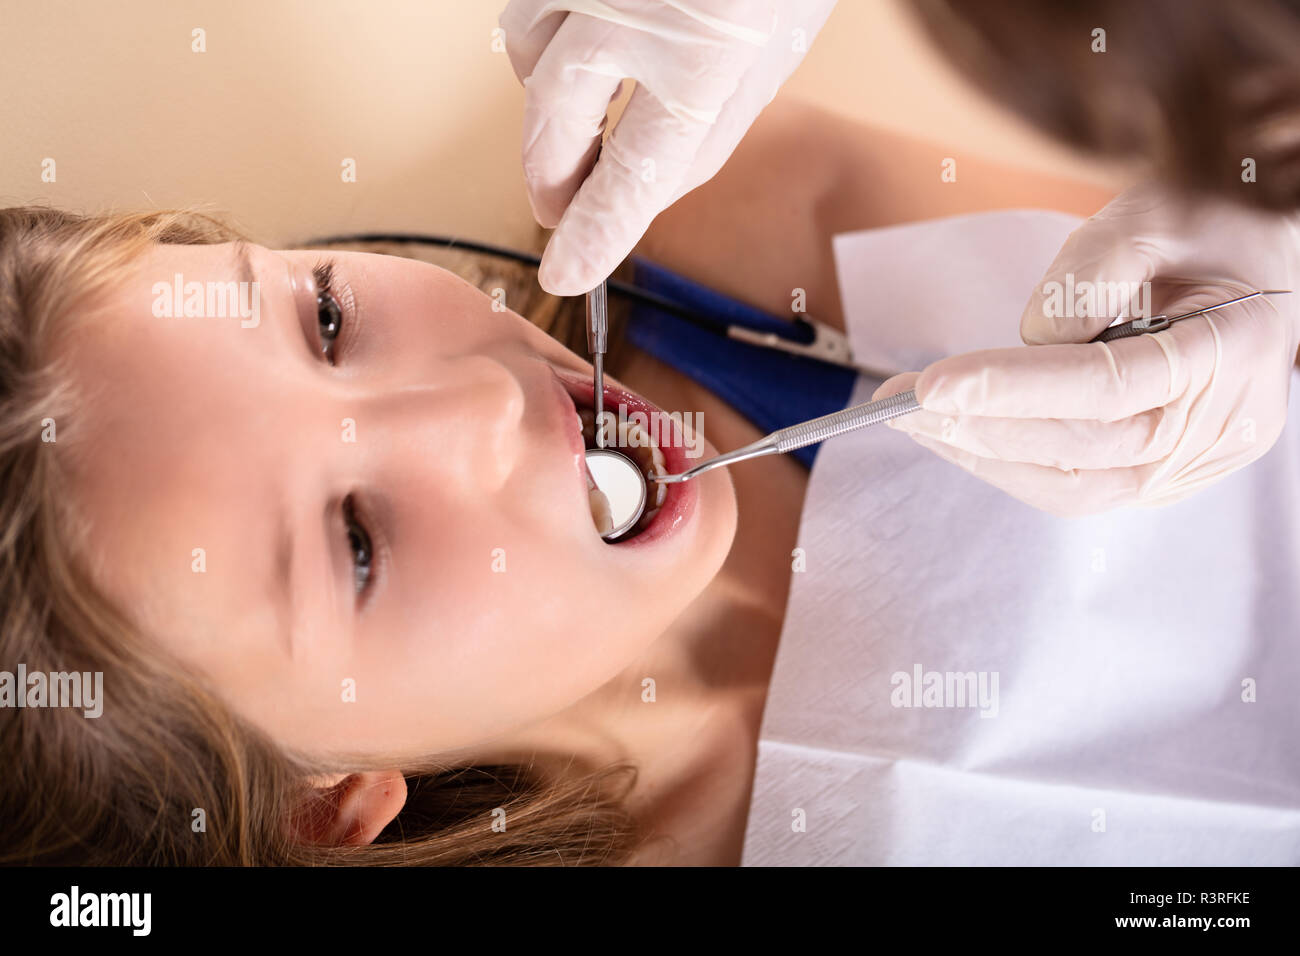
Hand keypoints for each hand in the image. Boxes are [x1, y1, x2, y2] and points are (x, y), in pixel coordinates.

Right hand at [498, 0, 836, 295]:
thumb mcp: (763, 68)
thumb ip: (698, 140)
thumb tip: (627, 205)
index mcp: (707, 53)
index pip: (632, 171)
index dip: (594, 231)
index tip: (566, 271)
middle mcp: (634, 6)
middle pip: (555, 119)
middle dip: (551, 179)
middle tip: (558, 212)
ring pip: (528, 55)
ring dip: (545, 105)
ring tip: (577, 127)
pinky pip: (528, 8)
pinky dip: (543, 43)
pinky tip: (576, 58)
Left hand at [873, 184, 1299, 516]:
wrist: (1256, 263)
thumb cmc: (1203, 228)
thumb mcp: (1148, 215)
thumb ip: (1086, 278)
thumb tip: (1029, 347)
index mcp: (1232, 348)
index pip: (1107, 386)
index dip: (1014, 390)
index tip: (931, 384)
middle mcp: (1222, 424)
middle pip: (1083, 449)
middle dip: (979, 426)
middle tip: (899, 401)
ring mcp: (1196, 463)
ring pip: (1075, 488)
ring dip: (984, 457)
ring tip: (914, 422)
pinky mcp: (1163, 477)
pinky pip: (1078, 488)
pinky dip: (1012, 465)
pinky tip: (960, 434)